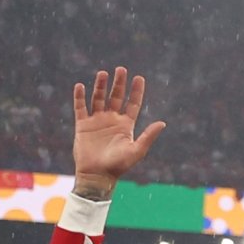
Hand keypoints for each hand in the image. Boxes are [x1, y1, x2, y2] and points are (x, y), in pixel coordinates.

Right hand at [70, 68, 165, 195]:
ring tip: (103, 73)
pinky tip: (81, 86)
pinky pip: (80, 107)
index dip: (136, 91)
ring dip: (101, 86)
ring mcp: (97, 121)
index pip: (133, 104)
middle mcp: (112, 120)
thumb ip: (148, 136)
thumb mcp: (137, 150)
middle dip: (119, 84)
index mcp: (126, 125)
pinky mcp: (83, 125)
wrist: (97, 174)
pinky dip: (80, 97)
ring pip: (99, 99)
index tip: (139, 78)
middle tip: (121, 69)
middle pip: (116, 97)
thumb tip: (163, 123)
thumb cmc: (119, 165)